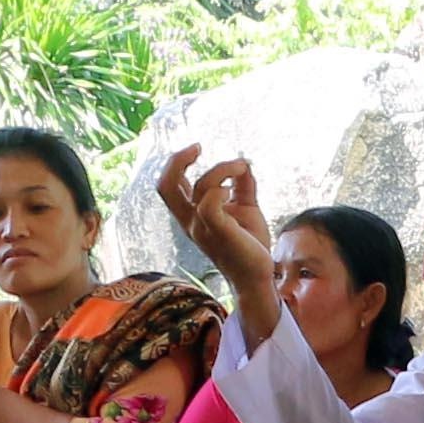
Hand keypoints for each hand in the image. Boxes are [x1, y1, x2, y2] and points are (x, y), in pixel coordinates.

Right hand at [155, 147, 269, 279]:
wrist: (258, 275)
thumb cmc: (250, 244)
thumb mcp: (246, 207)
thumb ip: (242, 185)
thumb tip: (244, 163)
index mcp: (192, 214)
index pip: (169, 185)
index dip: (176, 162)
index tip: (198, 149)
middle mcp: (191, 221)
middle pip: (165, 186)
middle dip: (177, 160)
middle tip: (198, 147)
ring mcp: (202, 228)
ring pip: (201, 186)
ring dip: (222, 168)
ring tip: (241, 169)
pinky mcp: (219, 232)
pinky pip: (209, 203)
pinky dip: (221, 187)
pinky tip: (234, 191)